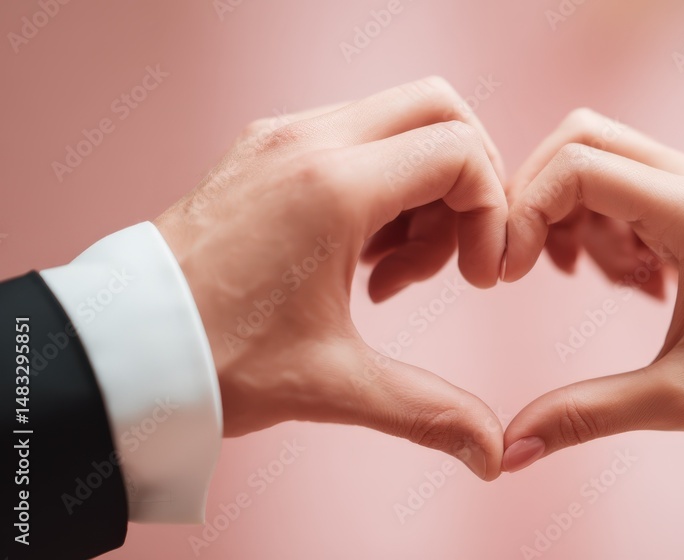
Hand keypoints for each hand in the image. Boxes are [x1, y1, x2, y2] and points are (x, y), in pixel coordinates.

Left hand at [154, 77, 507, 479]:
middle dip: (468, 180)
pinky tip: (358, 259)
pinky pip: (352, 140)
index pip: (459, 153)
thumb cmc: (213, 359)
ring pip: (396, 124)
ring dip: (420, 189)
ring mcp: (281, 138)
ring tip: (392, 274)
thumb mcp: (332, 385)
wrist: (120, 348)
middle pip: (437, 110)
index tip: (477, 277)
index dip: (492, 212)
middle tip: (454, 255)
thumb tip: (494, 453)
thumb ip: (427, 412)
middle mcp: (308, 142)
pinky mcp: (263, 150)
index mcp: (332, 187)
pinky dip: (379, 185)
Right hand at [500, 109, 683, 471]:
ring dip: (573, 215)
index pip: (578, 167)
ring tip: (597, 283)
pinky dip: (603, 227)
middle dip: (537, 196)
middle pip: (584, 140)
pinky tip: (625, 283)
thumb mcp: (679, 401)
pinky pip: (627, 192)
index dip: (524, 212)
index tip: (506, 275)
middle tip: (526, 265)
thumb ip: (586, 415)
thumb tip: (511, 449)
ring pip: (602, 162)